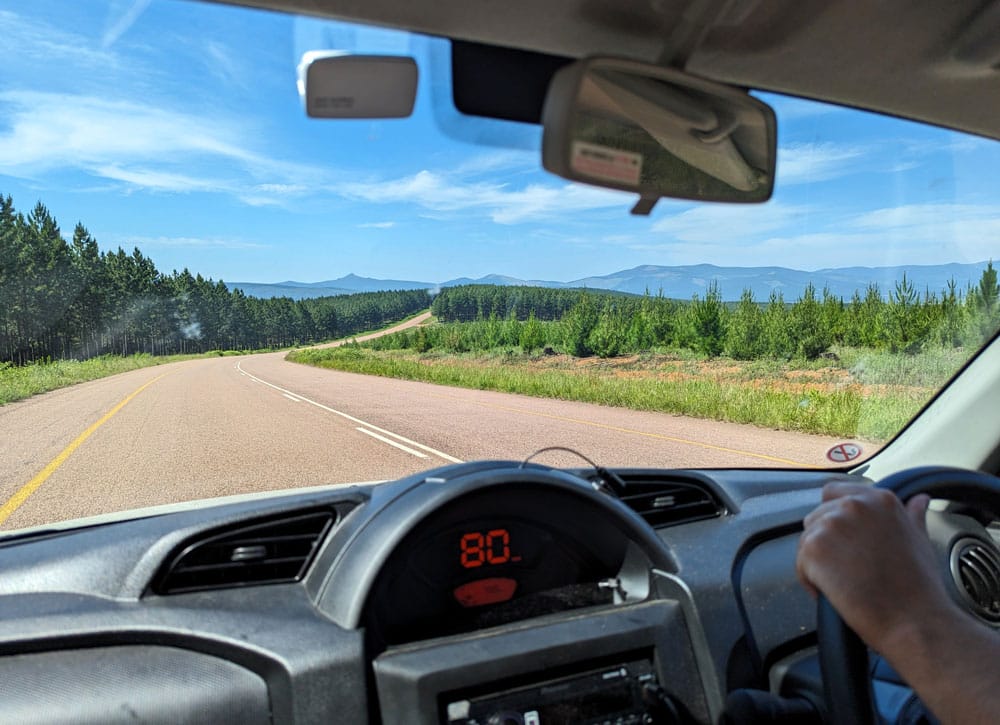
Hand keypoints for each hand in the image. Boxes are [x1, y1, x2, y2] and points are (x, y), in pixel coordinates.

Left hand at [795, 482, 956, 654]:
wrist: (914, 621)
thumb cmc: (919, 588)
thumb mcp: (919, 540)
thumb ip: (912, 516)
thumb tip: (919, 499)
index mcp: (880, 500)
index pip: (835, 492)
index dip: (835, 516)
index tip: (844, 540)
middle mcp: (854, 506)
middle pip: (817, 517)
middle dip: (827, 543)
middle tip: (849, 569)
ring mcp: (832, 525)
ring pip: (807, 540)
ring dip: (818, 562)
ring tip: (846, 584)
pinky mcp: (814, 548)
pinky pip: (801, 563)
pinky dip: (812, 581)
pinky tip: (836, 593)